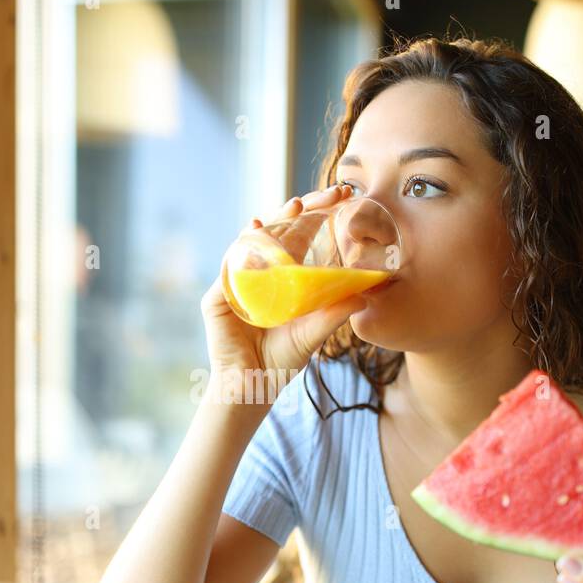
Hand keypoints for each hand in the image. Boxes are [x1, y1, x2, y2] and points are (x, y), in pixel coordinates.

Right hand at [201, 184, 364, 387]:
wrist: (251, 388)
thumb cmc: (280, 362)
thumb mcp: (314, 334)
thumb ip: (334, 313)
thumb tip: (365, 293)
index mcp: (282, 278)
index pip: (301, 238)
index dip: (319, 216)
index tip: (344, 199)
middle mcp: (259, 274)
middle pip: (279, 231)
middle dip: (302, 210)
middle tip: (328, 194)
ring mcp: (236, 283)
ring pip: (254, 242)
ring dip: (274, 220)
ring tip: (295, 206)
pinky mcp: (217, 297)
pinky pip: (230, 266)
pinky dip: (242, 248)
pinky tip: (257, 231)